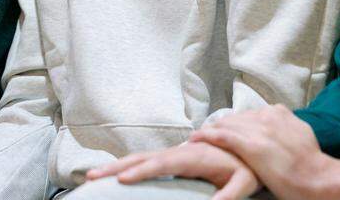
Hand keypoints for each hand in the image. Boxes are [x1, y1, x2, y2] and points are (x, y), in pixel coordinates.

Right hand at [86, 141, 260, 199]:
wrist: (249, 146)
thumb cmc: (247, 166)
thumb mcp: (245, 182)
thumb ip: (231, 194)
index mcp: (195, 155)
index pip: (164, 163)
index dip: (143, 171)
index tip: (122, 180)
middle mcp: (181, 151)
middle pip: (144, 158)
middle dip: (117, 167)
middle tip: (90, 175)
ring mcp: (175, 153)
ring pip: (141, 158)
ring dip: (116, 166)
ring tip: (91, 175)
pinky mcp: (173, 158)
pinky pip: (146, 161)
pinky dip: (127, 166)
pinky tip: (112, 175)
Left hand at [191, 105, 339, 199]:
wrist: (317, 177)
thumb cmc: (310, 163)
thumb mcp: (299, 134)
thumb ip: (285, 127)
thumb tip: (278, 130)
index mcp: (279, 113)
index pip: (248, 115)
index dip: (235, 124)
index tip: (225, 130)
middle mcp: (267, 116)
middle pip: (235, 118)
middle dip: (220, 126)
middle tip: (206, 134)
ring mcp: (258, 129)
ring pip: (226, 125)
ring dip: (210, 131)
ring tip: (197, 137)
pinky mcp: (251, 145)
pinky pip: (222, 136)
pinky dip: (206, 136)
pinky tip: (195, 138)